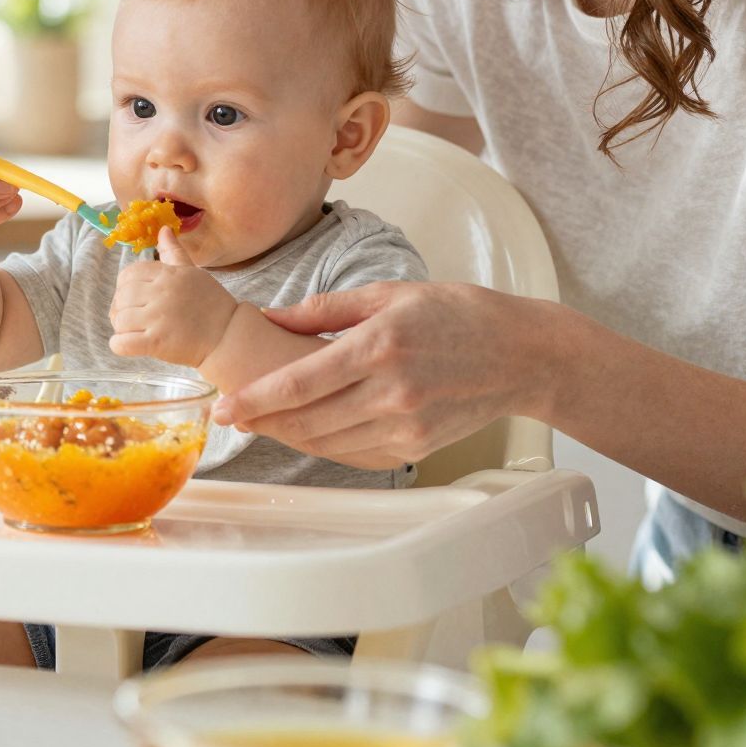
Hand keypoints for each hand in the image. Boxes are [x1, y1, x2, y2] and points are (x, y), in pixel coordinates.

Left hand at [108, 227, 237, 367]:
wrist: (228, 335)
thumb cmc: (211, 303)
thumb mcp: (192, 272)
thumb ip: (174, 252)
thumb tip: (163, 229)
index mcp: (168, 274)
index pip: (129, 274)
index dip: (125, 287)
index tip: (134, 298)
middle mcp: (161, 293)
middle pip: (121, 297)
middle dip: (122, 308)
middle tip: (134, 318)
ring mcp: (158, 318)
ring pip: (119, 320)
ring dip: (122, 328)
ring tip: (136, 331)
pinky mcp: (157, 343)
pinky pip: (121, 343)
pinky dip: (119, 345)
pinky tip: (130, 345)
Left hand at [213, 281, 556, 471]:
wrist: (522, 355)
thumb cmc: (458, 314)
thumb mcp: (389, 294)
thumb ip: (324, 310)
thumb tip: (271, 316)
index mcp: (378, 346)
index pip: (299, 383)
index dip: (255, 400)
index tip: (223, 406)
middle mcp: (390, 391)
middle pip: (305, 420)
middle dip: (262, 421)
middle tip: (231, 415)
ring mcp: (405, 424)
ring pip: (327, 442)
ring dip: (289, 435)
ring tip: (262, 422)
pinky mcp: (416, 445)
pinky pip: (355, 452)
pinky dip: (325, 444)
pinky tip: (307, 430)